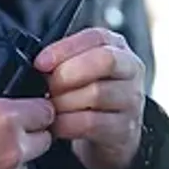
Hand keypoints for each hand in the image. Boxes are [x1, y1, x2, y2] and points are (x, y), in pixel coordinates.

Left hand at [35, 28, 145, 168]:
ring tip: (49, 106)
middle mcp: (130, 68)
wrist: (107, 132)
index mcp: (115, 45)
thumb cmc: (85, 90)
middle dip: (67, 74)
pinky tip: (56, 124)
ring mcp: (132, 99)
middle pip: (104, 61)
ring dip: (64, 101)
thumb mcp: (76, 67)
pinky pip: (93, 123)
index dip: (65, 48)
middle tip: (47, 87)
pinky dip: (67, 123)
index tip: (40, 63)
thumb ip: (62, 59)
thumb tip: (35, 64)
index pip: (95, 37)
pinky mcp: (126, 128)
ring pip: (97, 93)